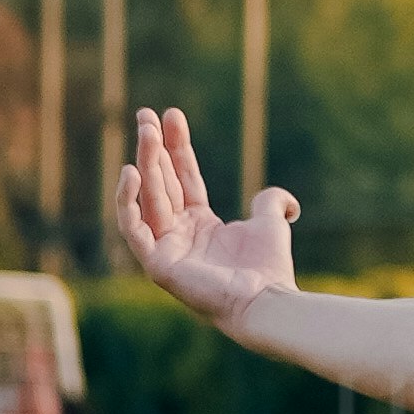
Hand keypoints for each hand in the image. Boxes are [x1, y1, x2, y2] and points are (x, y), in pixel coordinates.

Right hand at [116, 103, 303, 331]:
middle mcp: (178, 234)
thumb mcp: (271, 222)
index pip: (182, 177)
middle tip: (144, 114)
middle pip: (161, 182)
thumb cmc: (269, 268)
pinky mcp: (157, 264)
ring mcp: (165, 249)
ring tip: (146, 131)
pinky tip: (130, 172)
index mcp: (200, 224)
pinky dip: (126, 202)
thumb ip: (271, 202)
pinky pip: (132, 229)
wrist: (267, 299)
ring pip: (147, 198)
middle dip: (152, 147)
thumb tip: (287, 202)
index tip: (170, 114)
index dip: (177, 146)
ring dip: (145, 163)